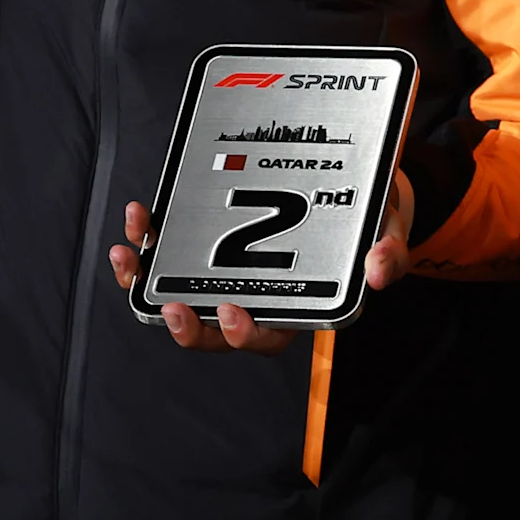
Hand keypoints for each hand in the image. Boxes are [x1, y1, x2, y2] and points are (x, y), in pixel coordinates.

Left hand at [111, 171, 412, 354]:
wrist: (360, 183)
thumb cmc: (370, 217)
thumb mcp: (389, 228)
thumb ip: (389, 251)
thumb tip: (378, 272)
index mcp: (300, 303)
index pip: (269, 336)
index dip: (244, 334)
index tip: (229, 313)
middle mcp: (259, 293)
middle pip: (214, 329)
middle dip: (185, 325)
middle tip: (168, 306)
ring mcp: (230, 270)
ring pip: (182, 292)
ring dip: (147, 281)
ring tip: (130, 253)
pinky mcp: (210, 240)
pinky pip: (172, 252)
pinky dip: (150, 240)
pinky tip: (140, 219)